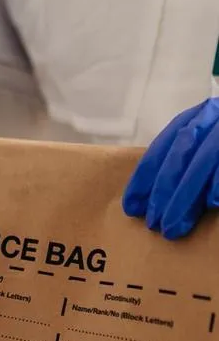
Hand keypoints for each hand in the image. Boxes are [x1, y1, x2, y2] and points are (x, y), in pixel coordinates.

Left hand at [124, 99, 218, 238]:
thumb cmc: (218, 158)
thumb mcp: (203, 151)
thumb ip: (182, 165)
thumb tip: (146, 201)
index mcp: (199, 116)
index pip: (164, 146)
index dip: (144, 177)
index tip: (131, 207)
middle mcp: (216, 114)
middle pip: (183, 154)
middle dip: (164, 192)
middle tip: (155, 225)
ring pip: (206, 159)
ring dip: (187, 196)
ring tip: (174, 226)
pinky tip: (214, 204)